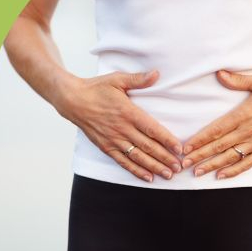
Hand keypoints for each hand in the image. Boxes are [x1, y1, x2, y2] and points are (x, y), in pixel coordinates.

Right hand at [55, 70, 182, 182]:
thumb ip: (138, 79)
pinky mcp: (106, 147)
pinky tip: (148, 177)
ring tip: (168, 175)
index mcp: (128, 112)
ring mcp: (113, 139)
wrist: (71, 100)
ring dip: (154, 167)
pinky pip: (123, 162)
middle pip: (148, 147)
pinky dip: (136, 171)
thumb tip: (156, 73)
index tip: (180, 149)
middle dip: (165, 158)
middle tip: (179, 167)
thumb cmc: (96, 88)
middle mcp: (122, 129)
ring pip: (137, 157)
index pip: (152, 129)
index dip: (167, 140)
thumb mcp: (117, 79)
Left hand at [181, 69, 251, 179]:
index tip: (185, 147)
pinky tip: (221, 176)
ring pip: (230, 157)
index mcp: (244, 114)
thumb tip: (220, 74)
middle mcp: (248, 131)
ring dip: (212, 165)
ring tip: (197, 172)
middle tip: (183, 164)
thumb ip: (239, 80)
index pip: (216, 130)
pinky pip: (247, 163)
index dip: (199, 140)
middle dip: (199, 156)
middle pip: (218, 146)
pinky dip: (233, 171)